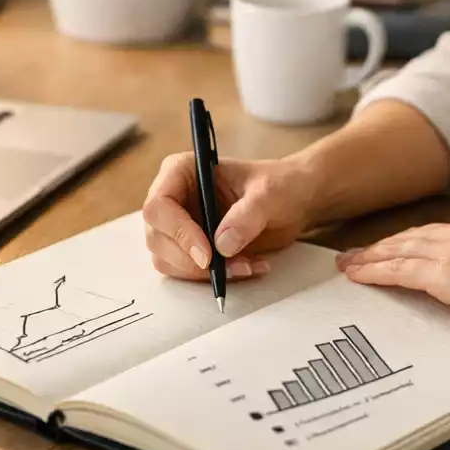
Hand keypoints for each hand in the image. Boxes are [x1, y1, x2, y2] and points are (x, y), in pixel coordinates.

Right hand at [142, 152, 320, 281]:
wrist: (292, 201)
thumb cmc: (278, 186)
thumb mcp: (269, 194)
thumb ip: (248, 215)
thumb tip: (222, 245)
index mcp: (182, 171)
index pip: (159, 205)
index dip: (177, 232)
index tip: (208, 254)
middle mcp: (173, 198)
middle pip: (157, 238)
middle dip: (193, 261)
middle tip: (234, 266)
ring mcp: (178, 225)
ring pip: (168, 260)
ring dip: (205, 273)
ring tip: (248, 265)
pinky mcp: (188, 248)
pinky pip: (186, 272)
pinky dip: (214, 277)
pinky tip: (246, 266)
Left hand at [336, 218, 449, 342]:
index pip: (431, 234)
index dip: (405, 242)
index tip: (388, 249)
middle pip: (408, 238)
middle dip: (379, 247)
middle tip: (354, 256)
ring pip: (398, 251)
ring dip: (369, 258)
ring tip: (348, 266)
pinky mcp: (445, 275)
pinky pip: (399, 271)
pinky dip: (375, 271)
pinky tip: (358, 276)